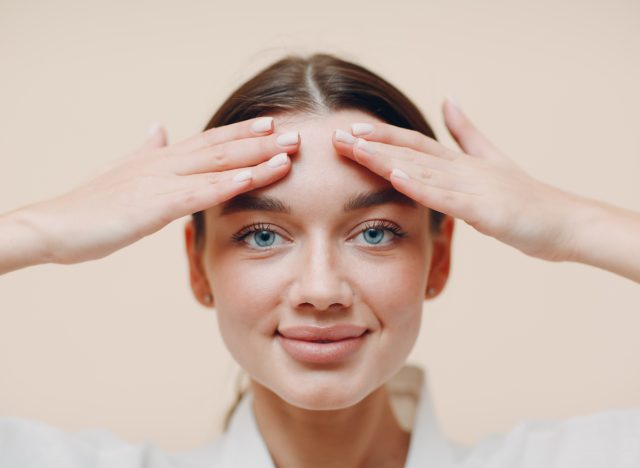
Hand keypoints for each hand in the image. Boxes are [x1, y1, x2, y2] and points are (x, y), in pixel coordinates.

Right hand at [17, 117, 297, 264]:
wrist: (55, 226)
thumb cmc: (89, 207)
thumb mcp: (123, 172)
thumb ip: (146, 150)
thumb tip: (158, 127)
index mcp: (161, 158)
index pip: (210, 141)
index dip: (242, 132)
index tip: (271, 124)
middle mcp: (165, 162)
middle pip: (222, 147)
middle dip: (261, 140)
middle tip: (296, 133)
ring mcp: (160, 181)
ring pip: (217, 165)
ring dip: (256, 157)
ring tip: (289, 150)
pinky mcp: (154, 204)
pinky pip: (198, 192)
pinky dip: (228, 184)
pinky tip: (253, 178)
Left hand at [332, 99, 584, 262]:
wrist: (565, 223)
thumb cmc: (527, 199)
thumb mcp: (492, 160)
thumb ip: (466, 132)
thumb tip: (448, 99)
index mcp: (461, 162)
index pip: (414, 144)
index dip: (382, 137)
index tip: (351, 131)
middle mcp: (463, 169)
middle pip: (410, 153)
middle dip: (371, 145)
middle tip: (336, 137)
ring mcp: (474, 187)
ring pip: (422, 170)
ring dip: (386, 159)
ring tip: (356, 149)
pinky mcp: (485, 210)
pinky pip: (447, 198)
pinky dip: (420, 186)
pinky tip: (396, 177)